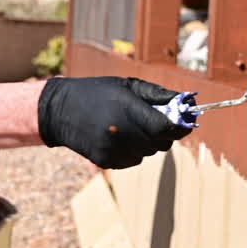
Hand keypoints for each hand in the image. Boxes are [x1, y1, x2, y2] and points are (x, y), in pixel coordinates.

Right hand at [37, 77, 191, 168]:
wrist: (60, 110)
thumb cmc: (97, 92)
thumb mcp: (127, 85)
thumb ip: (158, 95)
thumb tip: (186, 102)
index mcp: (127, 111)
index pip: (166, 128)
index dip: (179, 126)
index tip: (185, 121)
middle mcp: (120, 134)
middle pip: (160, 143)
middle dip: (163, 133)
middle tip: (154, 119)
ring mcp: (112, 150)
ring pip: (149, 153)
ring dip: (148, 142)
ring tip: (130, 125)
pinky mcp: (106, 162)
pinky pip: (134, 160)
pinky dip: (134, 150)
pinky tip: (119, 137)